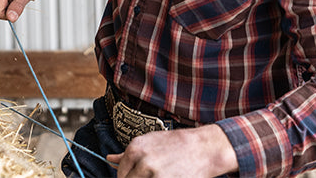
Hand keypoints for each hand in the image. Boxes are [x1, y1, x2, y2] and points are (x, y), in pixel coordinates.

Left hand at [107, 124, 237, 177]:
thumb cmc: (178, 144)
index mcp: (136, 148)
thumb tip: (110, 160)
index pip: (121, 175)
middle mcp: (142, 160)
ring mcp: (154, 174)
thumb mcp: (151, 142)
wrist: (205, 148)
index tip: (136, 177)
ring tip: (163, 175)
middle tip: (150, 176)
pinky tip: (168, 177)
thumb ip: (129, 154)